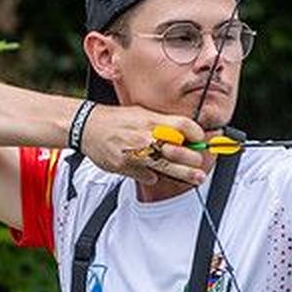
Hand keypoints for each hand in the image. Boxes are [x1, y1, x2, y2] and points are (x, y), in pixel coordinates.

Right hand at [79, 105, 209, 186]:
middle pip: (180, 150)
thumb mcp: (143, 113)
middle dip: (194, 158)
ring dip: (186, 174)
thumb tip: (185, 135)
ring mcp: (137, 153)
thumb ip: (163, 124)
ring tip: (198, 178)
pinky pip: (148, 175)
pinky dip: (154, 175)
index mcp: (153, 120)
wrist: (88, 127)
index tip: (203, 139)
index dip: (198, 134)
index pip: (184, 126)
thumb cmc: (117, 120)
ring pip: (168, 166)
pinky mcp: (127, 167)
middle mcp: (147, 136)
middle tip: (199, 161)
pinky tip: (156, 173)